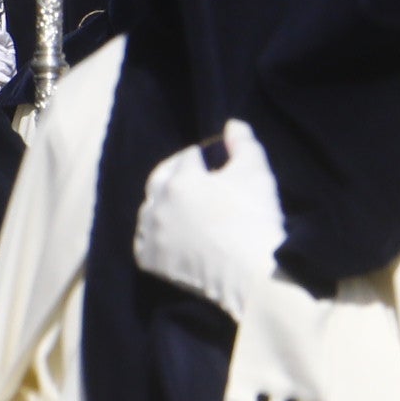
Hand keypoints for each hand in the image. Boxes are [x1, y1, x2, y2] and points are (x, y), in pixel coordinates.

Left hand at [133, 119, 286, 319]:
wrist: (253, 275)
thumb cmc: (255, 219)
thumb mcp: (255, 172)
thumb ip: (243, 142)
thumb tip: (233, 124)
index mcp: (179, 180)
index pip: (187, 157)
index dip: (201, 155)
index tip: (211, 158)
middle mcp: (158, 205)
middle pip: (161, 180)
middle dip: (175, 173)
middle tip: (192, 175)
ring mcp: (153, 235)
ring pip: (149, 212)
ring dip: (161, 205)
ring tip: (179, 206)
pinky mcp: (152, 262)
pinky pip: (143, 244)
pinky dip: (151, 238)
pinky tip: (163, 235)